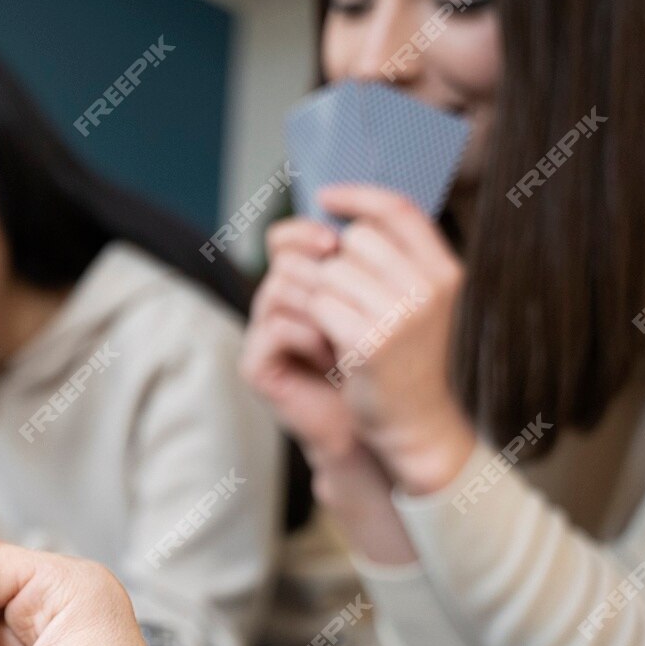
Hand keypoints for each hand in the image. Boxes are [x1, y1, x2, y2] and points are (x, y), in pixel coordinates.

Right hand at [242, 217, 364, 465]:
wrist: (380, 425)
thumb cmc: (384, 363)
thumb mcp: (388, 302)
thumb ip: (376, 259)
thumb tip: (362, 220)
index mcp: (303, 282)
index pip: (288, 234)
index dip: (308, 227)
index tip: (333, 240)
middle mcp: (276, 301)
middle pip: (284, 254)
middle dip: (329, 273)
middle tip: (358, 303)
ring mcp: (262, 331)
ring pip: (280, 285)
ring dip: (324, 310)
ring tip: (348, 339)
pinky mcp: (255, 363)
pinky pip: (278, 326)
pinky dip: (312, 339)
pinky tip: (332, 360)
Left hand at [310, 184, 478, 495]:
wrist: (420, 428)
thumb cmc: (413, 364)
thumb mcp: (423, 306)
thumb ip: (399, 263)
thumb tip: (349, 220)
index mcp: (446, 273)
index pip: (398, 210)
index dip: (357, 195)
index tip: (326, 196)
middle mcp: (428, 289)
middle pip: (356, 240)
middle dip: (332, 259)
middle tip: (330, 287)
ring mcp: (400, 316)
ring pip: (331, 273)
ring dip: (319, 292)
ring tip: (333, 320)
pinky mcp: (368, 344)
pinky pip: (319, 306)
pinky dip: (313, 319)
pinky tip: (326, 340)